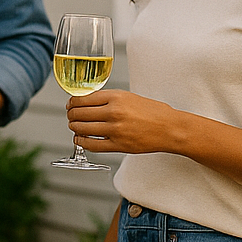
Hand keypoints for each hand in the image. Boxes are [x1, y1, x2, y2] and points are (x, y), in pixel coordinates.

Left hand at [67, 89, 182, 154]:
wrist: (171, 128)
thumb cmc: (153, 112)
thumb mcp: (129, 97)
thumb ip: (107, 99)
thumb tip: (85, 102)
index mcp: (116, 97)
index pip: (82, 98)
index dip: (72, 102)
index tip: (71, 104)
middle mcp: (113, 112)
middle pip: (79, 113)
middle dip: (71, 115)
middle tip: (71, 116)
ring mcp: (115, 130)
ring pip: (82, 129)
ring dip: (74, 128)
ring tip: (75, 127)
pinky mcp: (118, 145)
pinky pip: (92, 145)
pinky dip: (82, 142)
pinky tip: (80, 139)